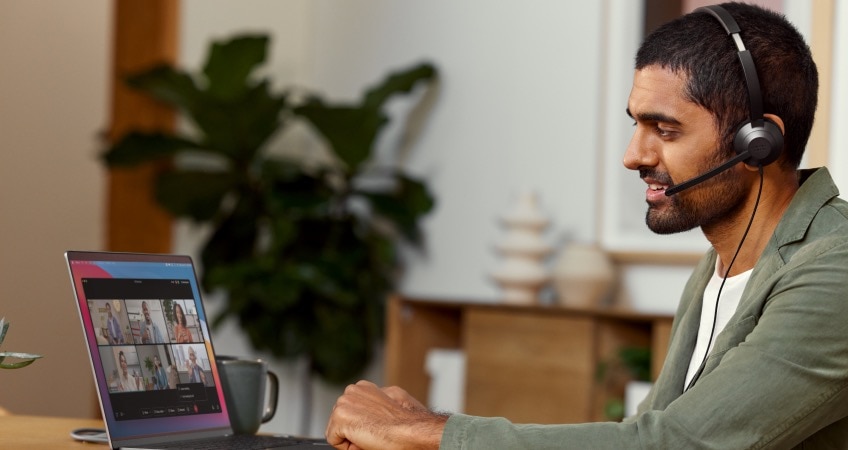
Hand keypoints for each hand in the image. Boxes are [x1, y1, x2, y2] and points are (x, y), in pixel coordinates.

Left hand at [325, 380, 447, 449]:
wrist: (411, 430)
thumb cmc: (407, 421)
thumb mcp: (393, 400)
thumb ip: (375, 401)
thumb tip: (368, 410)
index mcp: (364, 387)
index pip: (350, 411)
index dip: (361, 425)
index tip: (376, 427)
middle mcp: (352, 390)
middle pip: (340, 420)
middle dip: (353, 430)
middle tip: (374, 433)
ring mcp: (345, 402)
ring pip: (336, 430)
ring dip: (351, 438)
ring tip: (371, 435)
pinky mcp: (340, 417)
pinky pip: (334, 440)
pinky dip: (347, 447)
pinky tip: (365, 440)